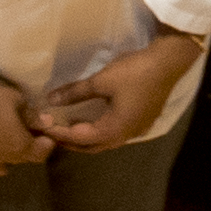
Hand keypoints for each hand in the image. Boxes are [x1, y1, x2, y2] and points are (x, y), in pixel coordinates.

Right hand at [0, 76, 52, 181]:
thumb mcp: (16, 100)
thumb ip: (32, 115)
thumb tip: (46, 123)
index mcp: (19, 146)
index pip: (40, 153)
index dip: (46, 144)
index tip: (46, 133)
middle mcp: (2, 160)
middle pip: (20, 159)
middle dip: (26, 147)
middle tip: (23, 130)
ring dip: (4, 159)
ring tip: (2, 144)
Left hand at [30, 31, 205, 152]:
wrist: (168, 63)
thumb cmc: (134, 72)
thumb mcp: (102, 80)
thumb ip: (76, 92)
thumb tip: (51, 100)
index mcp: (114, 130)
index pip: (79, 138)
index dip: (58, 132)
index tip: (42, 127)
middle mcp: (124, 137)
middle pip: (92, 147)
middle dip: (70, 142)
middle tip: (52, 132)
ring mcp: (135, 131)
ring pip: (105, 142)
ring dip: (85, 138)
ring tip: (68, 127)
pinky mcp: (141, 122)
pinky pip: (115, 134)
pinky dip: (99, 131)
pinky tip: (93, 120)